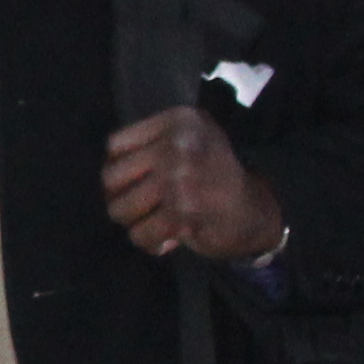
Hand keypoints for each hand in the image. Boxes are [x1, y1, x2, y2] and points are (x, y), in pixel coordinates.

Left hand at [102, 106, 287, 265]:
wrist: (258, 210)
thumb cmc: (215, 177)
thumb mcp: (190, 142)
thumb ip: (152, 145)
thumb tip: (105, 176)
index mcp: (179, 120)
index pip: (115, 146)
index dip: (119, 171)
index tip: (137, 184)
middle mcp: (179, 143)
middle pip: (111, 177)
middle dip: (121, 200)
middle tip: (144, 208)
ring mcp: (180, 176)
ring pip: (121, 207)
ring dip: (135, 223)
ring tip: (156, 222)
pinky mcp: (184, 210)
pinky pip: (140, 233)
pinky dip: (149, 242)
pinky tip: (168, 239)